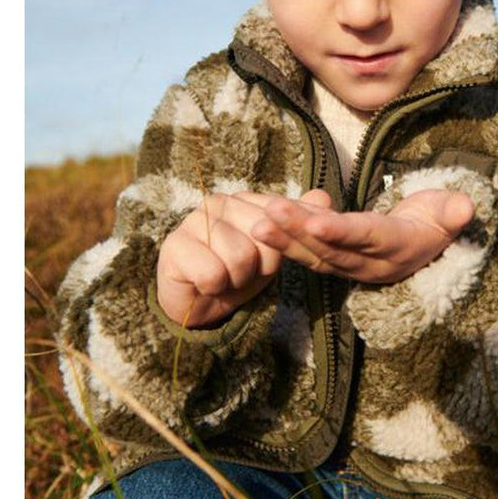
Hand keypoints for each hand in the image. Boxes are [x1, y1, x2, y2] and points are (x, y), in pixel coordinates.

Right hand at [156, 189, 329, 326]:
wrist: (198, 301)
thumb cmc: (237, 273)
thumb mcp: (273, 252)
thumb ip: (297, 224)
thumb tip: (323, 197)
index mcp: (245, 199)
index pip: (282, 223)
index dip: (276, 255)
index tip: (261, 263)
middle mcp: (219, 202)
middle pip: (264, 242)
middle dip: (256, 269)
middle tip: (238, 272)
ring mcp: (193, 220)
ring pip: (240, 259)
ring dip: (235, 279)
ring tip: (223, 276)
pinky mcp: (174, 245)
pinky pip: (213, 274)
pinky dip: (213, 287)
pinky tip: (204, 282)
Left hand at [251, 189, 474, 283]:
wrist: (426, 247)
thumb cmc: (436, 220)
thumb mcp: (449, 214)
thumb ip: (453, 211)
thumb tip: (466, 206)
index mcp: (397, 247)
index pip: (365, 238)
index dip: (340, 232)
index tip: (314, 222)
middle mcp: (370, 263)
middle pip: (331, 249)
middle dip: (298, 233)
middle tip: (269, 213)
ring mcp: (350, 266)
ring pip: (313, 255)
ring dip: (283, 240)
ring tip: (256, 223)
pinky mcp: (334, 263)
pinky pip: (306, 254)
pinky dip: (283, 242)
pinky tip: (259, 224)